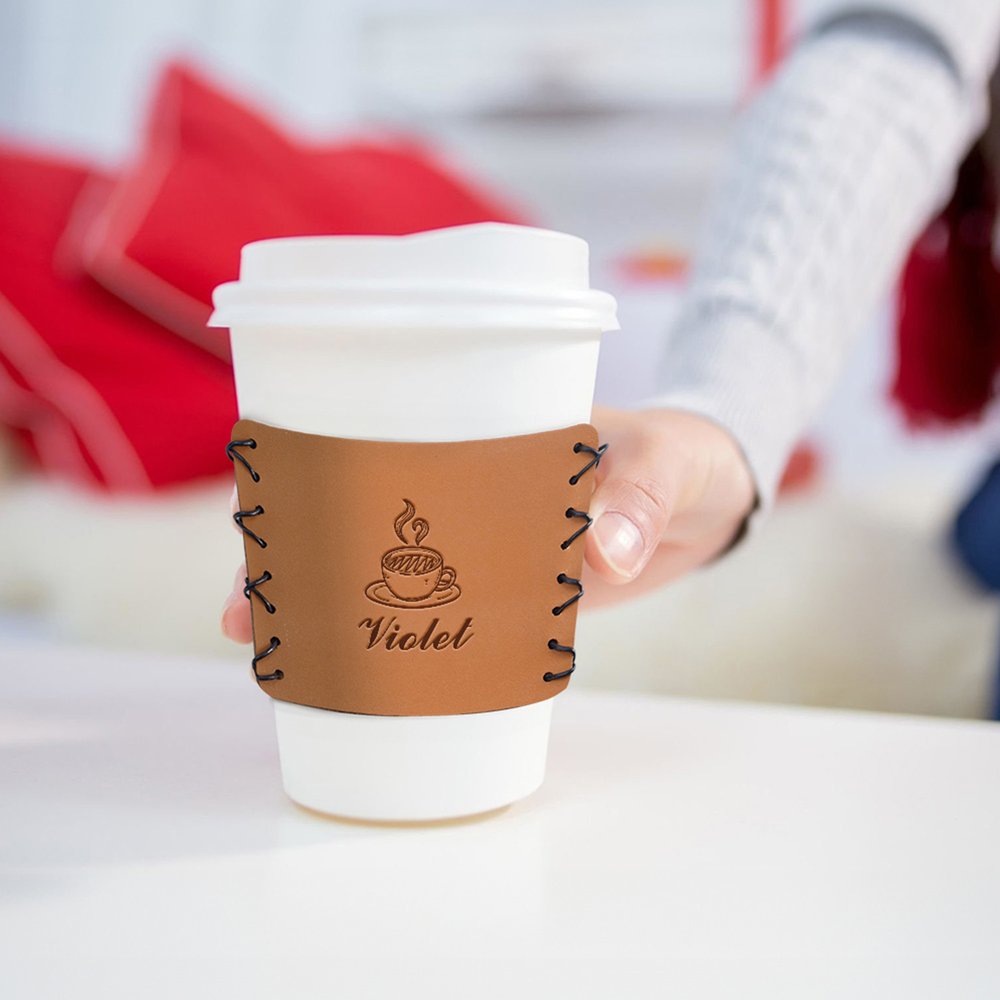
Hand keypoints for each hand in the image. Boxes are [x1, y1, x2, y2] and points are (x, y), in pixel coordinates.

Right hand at [220, 407, 755, 640]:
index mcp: (483, 430)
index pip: (374, 438)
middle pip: (355, 515)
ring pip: (388, 575)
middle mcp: (467, 484)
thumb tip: (603, 556)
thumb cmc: (683, 454)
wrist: (714, 499)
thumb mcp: (667, 457)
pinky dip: (404, 646)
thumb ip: (640, 496)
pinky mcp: (512, 592)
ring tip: (280, 656)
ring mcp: (484, 543)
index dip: (307, 470)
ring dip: (334, 612)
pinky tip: (364, 679)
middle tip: (248, 613)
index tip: (258, 508)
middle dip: (296, 558)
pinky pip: (445, 619)